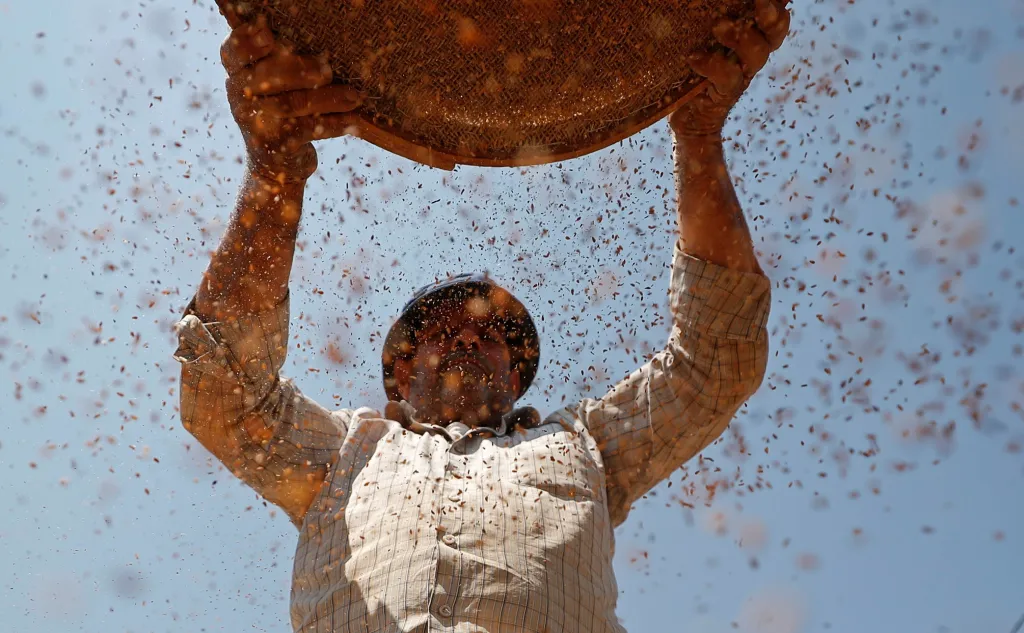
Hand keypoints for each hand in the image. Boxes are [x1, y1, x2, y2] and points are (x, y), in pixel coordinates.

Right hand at [220, 15, 361, 182]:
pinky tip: (354, 121)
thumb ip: (280, 57)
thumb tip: (308, 24)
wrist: (275, 168)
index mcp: (237, 72)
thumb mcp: (274, 83)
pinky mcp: (276, 146)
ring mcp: (256, 123)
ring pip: (292, 104)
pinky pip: (308, 130)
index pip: (233, 50)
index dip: (248, 40)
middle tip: (328, 68)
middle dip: (300, 70)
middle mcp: (239, 96)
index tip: (268, 33)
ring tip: (355, 96)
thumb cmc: (282, 111)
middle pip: (268, 76)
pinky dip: (334, 124)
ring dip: (328, 98)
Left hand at [669, 0, 790, 138]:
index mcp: (748, 38)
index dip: (775, 7)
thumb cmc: (688, 73)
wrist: (687, 119)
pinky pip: (728, 77)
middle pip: (773, 33)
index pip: (773, 19)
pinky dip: (711, 64)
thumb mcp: (698, 43)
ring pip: (757, 53)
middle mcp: (750, 56)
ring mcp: (741, 75)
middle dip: (771, 15)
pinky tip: (693, 57)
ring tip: (718, 25)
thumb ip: (705, 24)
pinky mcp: (724, 94)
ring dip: (741, 36)